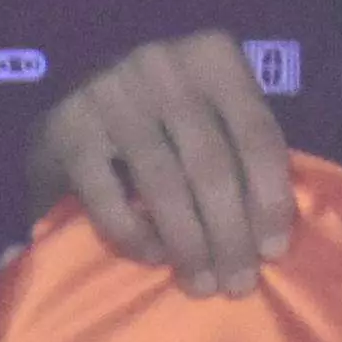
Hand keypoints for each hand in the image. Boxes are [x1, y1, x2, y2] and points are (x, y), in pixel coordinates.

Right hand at [28, 32, 298, 297]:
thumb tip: (273, 233)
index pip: (257, 134)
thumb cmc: (165, 100)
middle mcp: (163, 67)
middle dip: (230, 236)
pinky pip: (110, 201)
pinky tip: (155, 257)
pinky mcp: (68, 131)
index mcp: (213, 57)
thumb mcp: (213, 101)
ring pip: (165, 187)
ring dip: (190, 246)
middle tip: (237, 284)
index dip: (270, 200)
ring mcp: (111, 96)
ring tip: (202, 284)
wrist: (74, 62)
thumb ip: (242, 145)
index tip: (274, 252)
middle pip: (212, 167)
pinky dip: (137, 237)